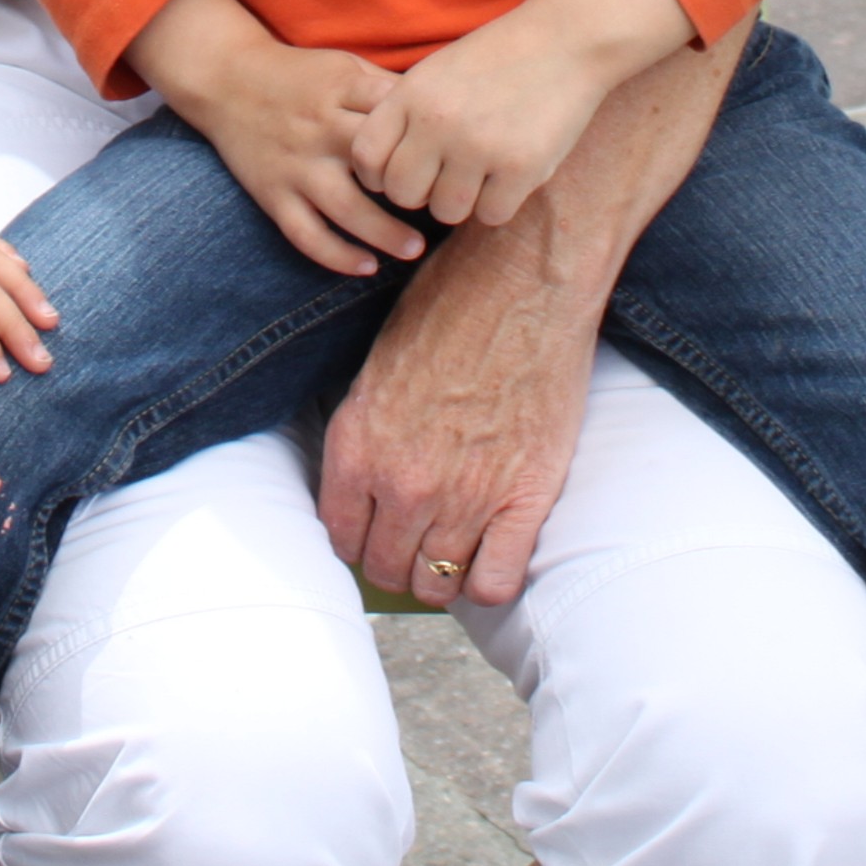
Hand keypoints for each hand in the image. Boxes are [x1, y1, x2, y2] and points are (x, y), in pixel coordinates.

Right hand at [125, 0, 424, 277]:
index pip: (394, 116)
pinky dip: (335, 255)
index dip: (427, 138)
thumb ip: (385, 89)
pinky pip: (304, 233)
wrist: (225, 79)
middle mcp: (319, 129)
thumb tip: (441, 114)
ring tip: (414, 249)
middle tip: (448, 210)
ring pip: (343, 207)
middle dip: (412, 189)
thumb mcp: (344, 65)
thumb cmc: (299, 75)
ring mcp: (295, 165)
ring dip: (382, 232)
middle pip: (374, 164)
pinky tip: (366, 267)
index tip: (456, 158)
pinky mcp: (273, 193)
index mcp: (341, 90)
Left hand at [319, 230, 602, 607]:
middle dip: (396, 558)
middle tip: (415, 538)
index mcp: (357, 446)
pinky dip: (489, 580)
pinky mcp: (524, 498)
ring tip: (450, 546)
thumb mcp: (375, 369)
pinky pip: (496, 582)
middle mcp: (404, 482)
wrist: (520, 282)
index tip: (373, 529)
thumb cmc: (447, 307)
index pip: (340, 537)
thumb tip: (366, 483)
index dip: (357, 538)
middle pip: (386, 567)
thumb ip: (367, 435)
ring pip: (437, 583)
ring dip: (440, 572)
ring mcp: (465, 497)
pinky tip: (490, 551)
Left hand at [351, 0, 698, 227]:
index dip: (378, 175)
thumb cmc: (495, 59)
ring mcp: (479, 146)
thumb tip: (376, 173)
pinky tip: (510, 175)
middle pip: (402, 194)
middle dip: (421, 193)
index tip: (401, 172)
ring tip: (480, 173)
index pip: (366, 157)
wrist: (564, 39)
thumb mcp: (434, 73)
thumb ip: (403, 115)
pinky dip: (499, 202)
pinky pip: (492, 214)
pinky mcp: (522, 167)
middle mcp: (438, 121)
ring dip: (461, 201)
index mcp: (411, 94)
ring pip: (446, 210)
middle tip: (445, 177)